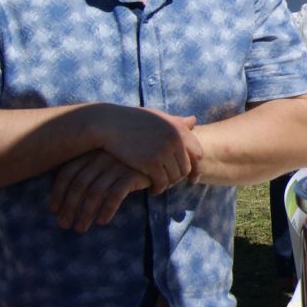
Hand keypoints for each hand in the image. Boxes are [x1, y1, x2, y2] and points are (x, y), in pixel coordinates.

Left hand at [48, 150, 152, 231]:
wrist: (160, 151)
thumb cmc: (129, 160)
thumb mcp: (106, 161)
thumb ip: (90, 172)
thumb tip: (68, 197)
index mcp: (91, 152)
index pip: (67, 173)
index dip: (58, 193)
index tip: (53, 210)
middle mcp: (101, 157)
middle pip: (78, 185)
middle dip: (69, 207)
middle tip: (64, 225)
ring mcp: (117, 165)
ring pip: (95, 192)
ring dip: (85, 213)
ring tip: (81, 228)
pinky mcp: (133, 173)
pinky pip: (115, 194)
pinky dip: (107, 209)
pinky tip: (102, 222)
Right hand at [87, 105, 201, 190]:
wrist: (108, 124)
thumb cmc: (132, 119)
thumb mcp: (157, 116)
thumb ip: (176, 121)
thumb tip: (193, 120)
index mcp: (179, 128)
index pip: (197, 153)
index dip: (196, 168)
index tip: (192, 178)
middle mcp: (175, 139)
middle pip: (186, 168)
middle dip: (180, 178)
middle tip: (171, 183)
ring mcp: (164, 151)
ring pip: (175, 177)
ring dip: (168, 184)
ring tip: (160, 185)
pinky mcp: (151, 163)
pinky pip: (162, 182)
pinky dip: (158, 188)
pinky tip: (152, 189)